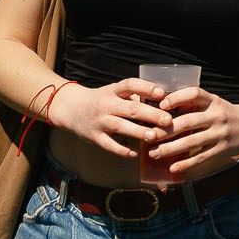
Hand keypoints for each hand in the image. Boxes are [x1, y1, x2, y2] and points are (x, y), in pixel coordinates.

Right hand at [49, 78, 175, 158]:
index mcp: (113, 90)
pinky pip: (109, 144)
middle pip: (131, 108)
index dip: (146, 87)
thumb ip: (134, 97)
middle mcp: (106, 104)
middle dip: (150, 114)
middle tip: (168, 120)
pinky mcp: (94, 136)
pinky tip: (135, 153)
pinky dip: (122, 150)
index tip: (162, 93)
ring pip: (121, 126)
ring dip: (138, 132)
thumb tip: (163, 103)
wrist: (71, 108)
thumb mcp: (114, 92)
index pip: (130, 84)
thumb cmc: (102, 100)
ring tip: (154, 136)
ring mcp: (100, 121)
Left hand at [147, 87, 238, 177]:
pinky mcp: (222, 149)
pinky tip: (172, 167)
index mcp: (213, 101)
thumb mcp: (214, 103)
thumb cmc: (226, 113)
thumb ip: (193, 105)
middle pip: (188, 121)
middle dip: (165, 130)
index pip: (194, 94)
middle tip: (147, 136)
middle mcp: (217, 115)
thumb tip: (162, 108)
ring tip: (154, 153)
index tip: (161, 104)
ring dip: (170, 148)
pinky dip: (186, 163)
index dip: (177, 98)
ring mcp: (220, 133)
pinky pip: (201, 157)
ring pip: (191, 142)